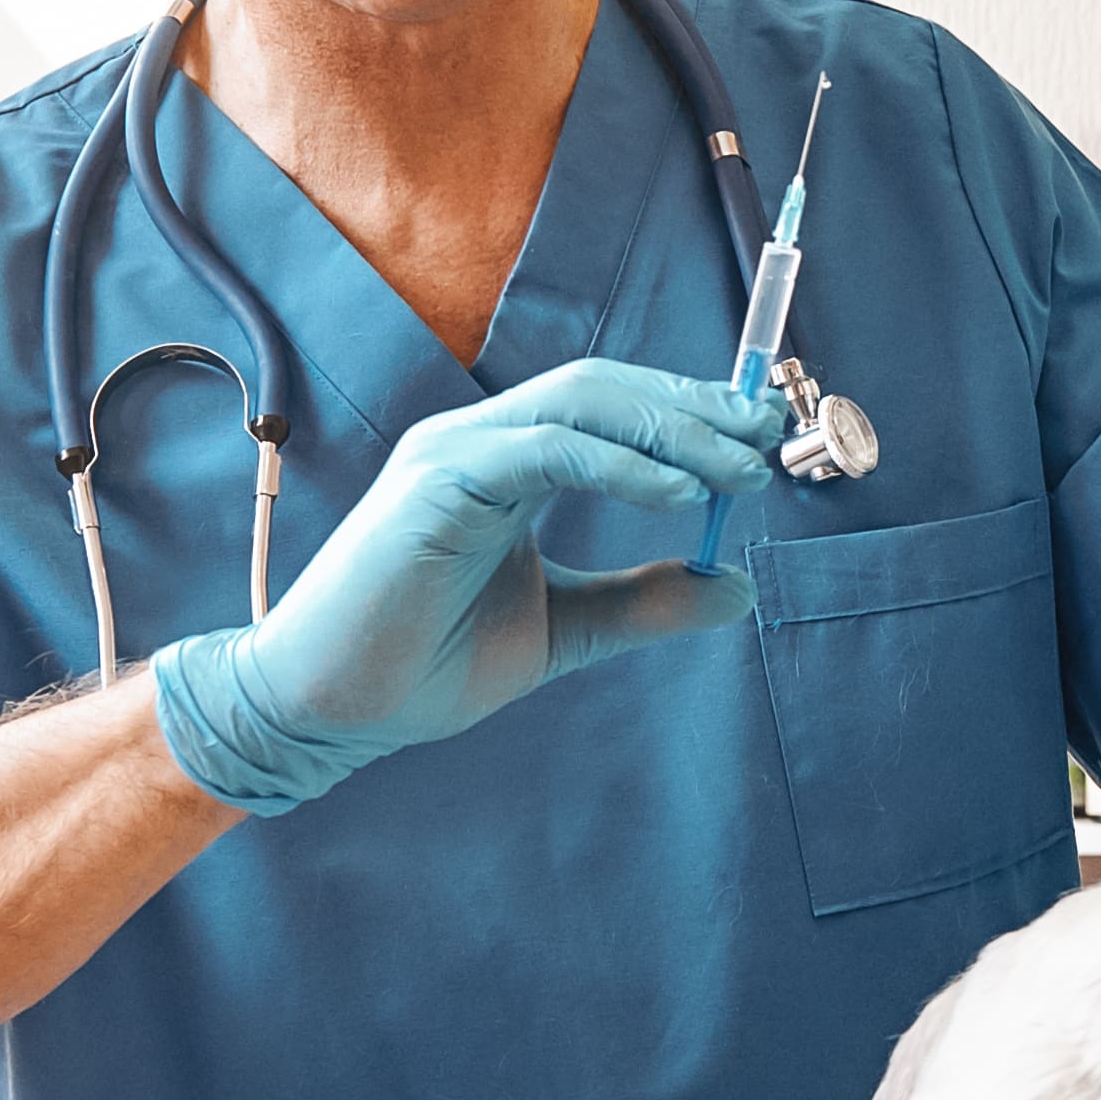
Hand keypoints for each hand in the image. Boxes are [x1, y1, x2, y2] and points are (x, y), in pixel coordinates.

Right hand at [146, 362, 783, 815]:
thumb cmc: (426, 664)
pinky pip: (543, 449)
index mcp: (507, 460)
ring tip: (739, 472)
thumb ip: (643, 602)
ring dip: (672, 430)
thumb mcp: (565, 629)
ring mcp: (453, 453)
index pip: (610, 406)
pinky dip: (619, 463)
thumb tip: (735, 584)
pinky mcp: (435, 484)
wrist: (332, 712)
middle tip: (768, 443)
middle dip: (694, 408)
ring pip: (580, 402)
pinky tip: (675, 494)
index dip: (688, 411)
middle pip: (604, 387)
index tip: (760, 440)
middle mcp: (480, 440)